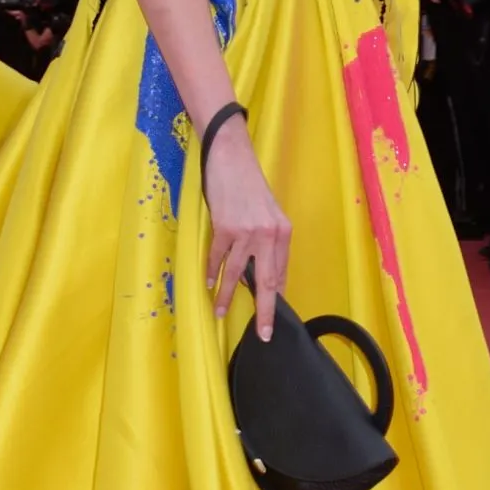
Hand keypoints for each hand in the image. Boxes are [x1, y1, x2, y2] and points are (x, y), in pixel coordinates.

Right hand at [203, 117, 291, 340]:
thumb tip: (260, 270)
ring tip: (218, 312)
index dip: (275, 297)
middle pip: (268, 282)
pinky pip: (217, 257)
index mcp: (283, 232)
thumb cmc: (248, 183)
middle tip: (263, 333)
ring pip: (237, 274)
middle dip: (265, 311)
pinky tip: (207, 282)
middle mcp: (269, 234)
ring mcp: (247, 232)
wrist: (230, 156)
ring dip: (225, 295)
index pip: (280, 273)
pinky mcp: (225, 227)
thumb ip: (267, 240)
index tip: (270, 316)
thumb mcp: (267, 212)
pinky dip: (210, 271)